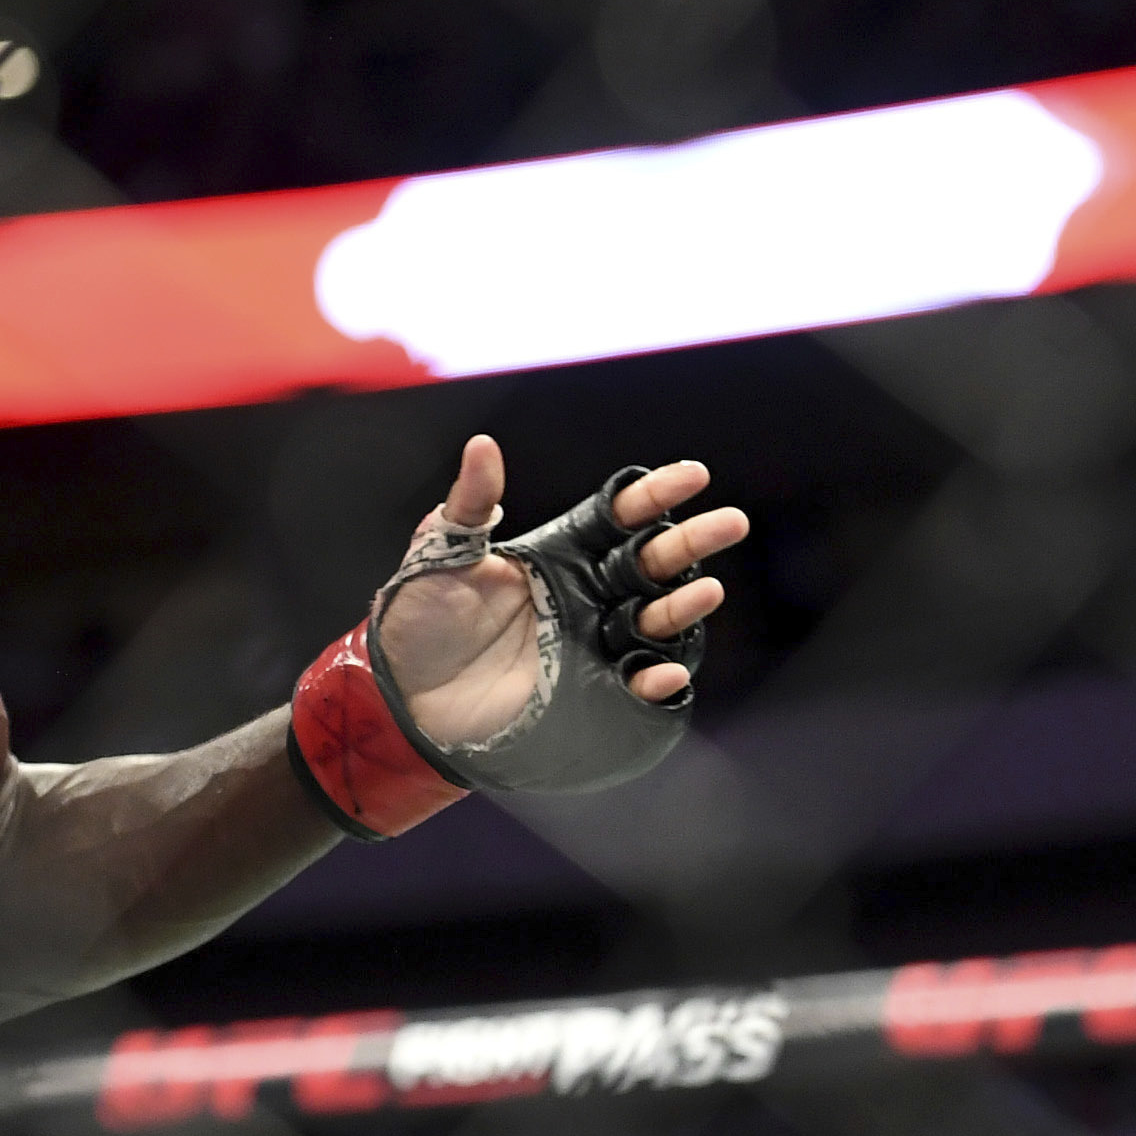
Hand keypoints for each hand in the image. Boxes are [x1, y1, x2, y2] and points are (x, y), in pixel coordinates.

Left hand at [379, 436, 748, 747]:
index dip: (654, 496)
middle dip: (690, 542)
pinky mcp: (586, 688)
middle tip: (732, 522)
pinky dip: (656, 677)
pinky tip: (665, 668)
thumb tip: (483, 445)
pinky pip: (635, 681)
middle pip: (650, 561)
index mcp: (557, 551)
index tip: (692, 475)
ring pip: (653, 617)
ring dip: (683, 605)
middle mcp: (584, 591)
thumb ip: (470, 504)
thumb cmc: (418, 616)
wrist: (403, 690)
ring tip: (707, 589)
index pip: (617, 516)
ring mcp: (589, 640)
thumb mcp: (439, 552)